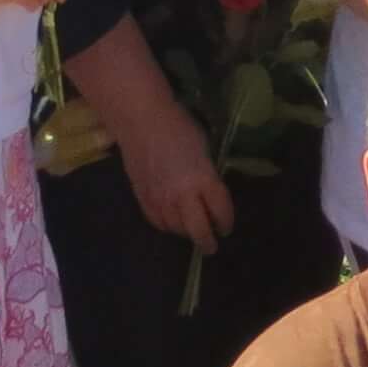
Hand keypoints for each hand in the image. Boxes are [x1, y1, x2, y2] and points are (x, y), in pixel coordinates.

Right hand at [115, 91, 237, 246]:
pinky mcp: (142, 197)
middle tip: (211, 246)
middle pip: (197, 229)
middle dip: (206, 241)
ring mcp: (159, 198)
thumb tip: (209, 190)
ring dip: (186, 232)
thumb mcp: (204, 149)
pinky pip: (156, 221)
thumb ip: (207, 174)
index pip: (220, 210)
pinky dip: (166, 225)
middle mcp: (181, 194)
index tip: (227, 227)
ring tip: (192, 230)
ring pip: (175, 228)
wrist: (140, 120)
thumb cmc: (178, 126)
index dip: (226, 221)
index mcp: (202, 179)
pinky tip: (171, 222)